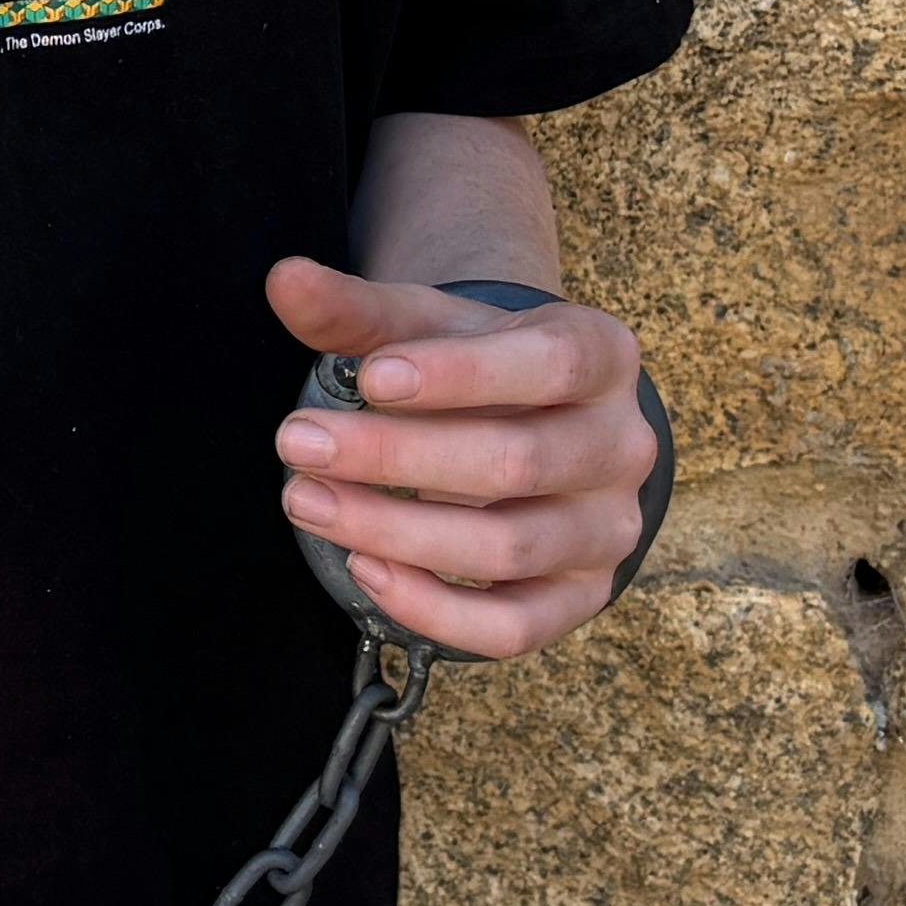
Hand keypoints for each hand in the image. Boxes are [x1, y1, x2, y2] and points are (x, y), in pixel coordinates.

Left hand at [261, 259, 656, 661]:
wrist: (537, 423)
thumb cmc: (479, 367)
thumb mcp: (429, 325)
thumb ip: (359, 309)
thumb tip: (284, 280)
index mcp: (601, 356)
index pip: (549, 365)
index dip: (461, 375)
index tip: (369, 376)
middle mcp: (622, 446)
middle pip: (518, 462)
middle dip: (395, 457)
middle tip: (297, 442)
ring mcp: (608, 528)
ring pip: (510, 547)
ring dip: (396, 532)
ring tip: (306, 501)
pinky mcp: (581, 595)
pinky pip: (515, 626)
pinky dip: (436, 609)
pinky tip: (365, 569)